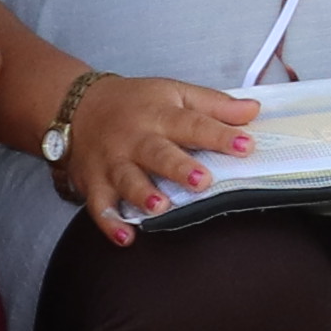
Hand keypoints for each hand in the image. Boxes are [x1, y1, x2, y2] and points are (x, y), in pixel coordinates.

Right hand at [57, 72, 255, 236]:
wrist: (78, 106)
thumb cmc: (135, 103)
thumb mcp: (175, 92)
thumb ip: (214, 105)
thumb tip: (253, 111)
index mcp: (161, 115)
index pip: (194, 124)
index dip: (220, 135)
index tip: (246, 146)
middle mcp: (135, 139)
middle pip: (157, 153)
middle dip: (178, 168)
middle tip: (201, 181)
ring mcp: (113, 162)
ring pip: (127, 179)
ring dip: (141, 194)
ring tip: (160, 207)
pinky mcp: (94, 183)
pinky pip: (99, 205)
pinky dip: (110, 222)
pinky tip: (126, 237)